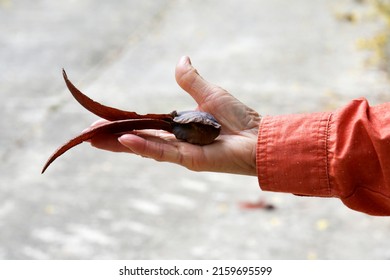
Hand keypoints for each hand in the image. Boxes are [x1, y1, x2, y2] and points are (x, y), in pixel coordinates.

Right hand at [89, 56, 260, 175]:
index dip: (126, 121)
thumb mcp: (210, 93)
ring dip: (120, 143)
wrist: (258, 136)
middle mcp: (176, 139)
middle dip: (114, 136)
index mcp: (179, 125)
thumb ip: (191, 80)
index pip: (146, 123)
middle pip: (140, 137)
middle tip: (90, 134)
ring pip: (145, 146)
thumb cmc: (238, 117)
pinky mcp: (189, 160)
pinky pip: (162, 151)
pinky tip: (124, 139)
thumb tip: (181, 59)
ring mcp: (181, 151)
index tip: (104, 118)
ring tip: (95, 140)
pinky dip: (143, 146)